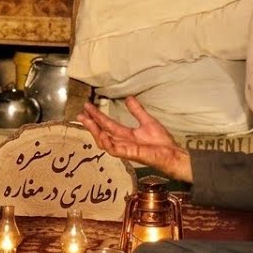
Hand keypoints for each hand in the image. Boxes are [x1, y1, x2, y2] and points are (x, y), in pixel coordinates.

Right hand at [76, 97, 191, 182]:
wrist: (172, 153)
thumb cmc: (161, 142)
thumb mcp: (147, 121)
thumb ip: (137, 111)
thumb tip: (129, 98)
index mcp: (126, 135)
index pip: (107, 124)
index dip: (97, 116)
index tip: (88, 106)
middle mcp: (122, 142)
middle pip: (102, 132)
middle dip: (91, 124)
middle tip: (80, 114)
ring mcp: (124, 149)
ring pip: (104, 141)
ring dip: (95, 132)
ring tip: (87, 121)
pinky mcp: (129, 154)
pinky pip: (114, 149)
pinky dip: (107, 142)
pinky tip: (102, 134)